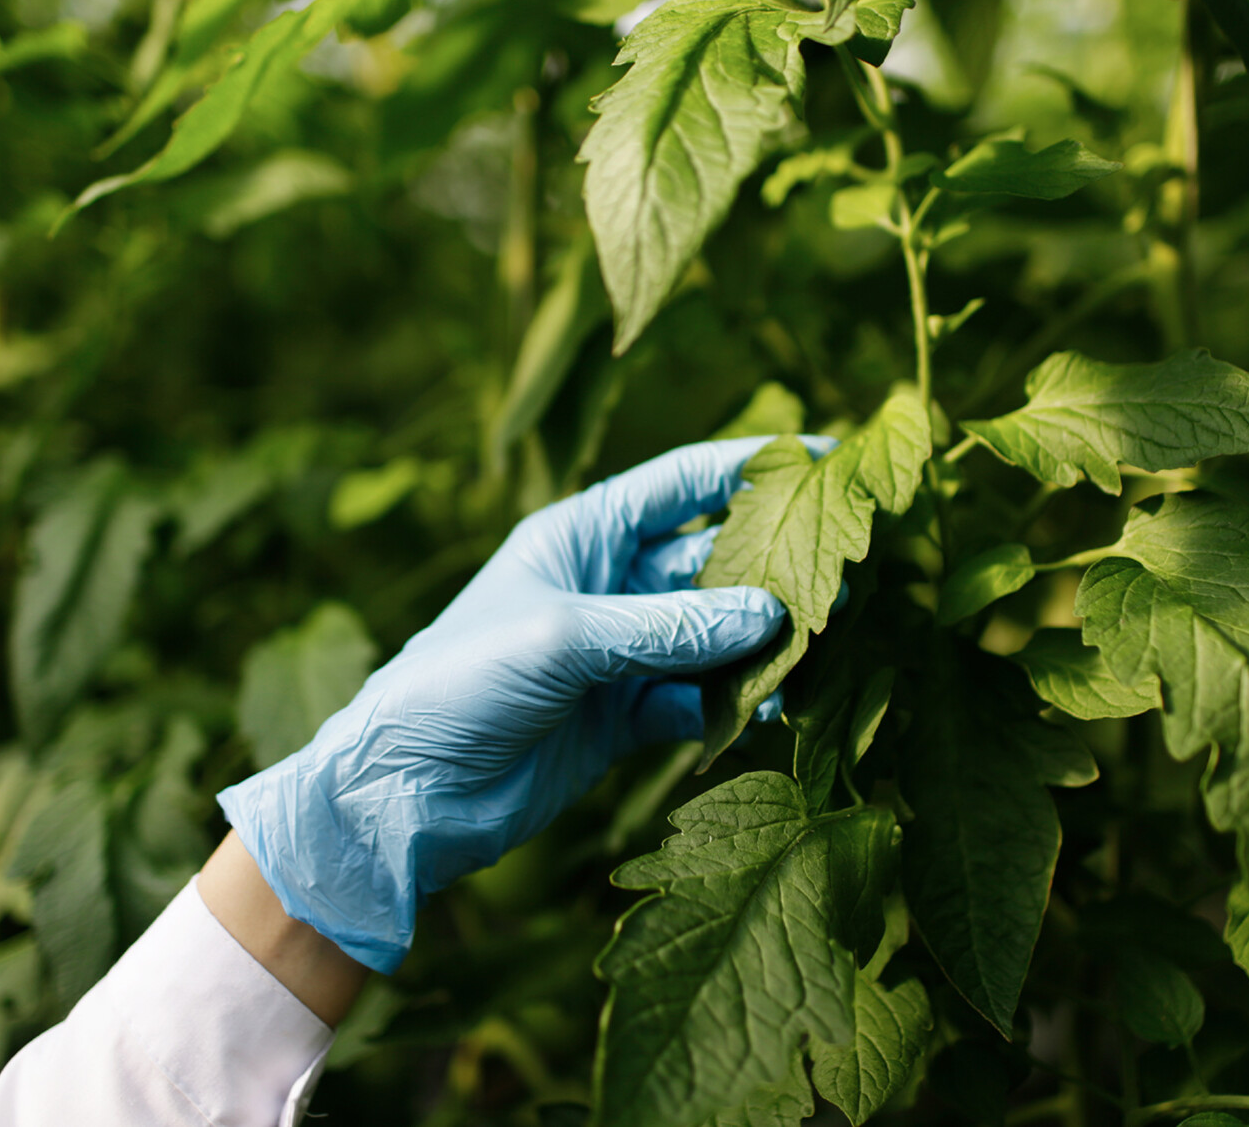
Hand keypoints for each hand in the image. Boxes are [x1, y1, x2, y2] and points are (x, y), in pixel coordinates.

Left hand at [216, 436, 823, 971]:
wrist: (404, 793)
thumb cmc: (460, 683)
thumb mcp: (565, 639)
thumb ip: (670, 626)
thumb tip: (772, 614)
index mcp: (581, 535)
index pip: (681, 482)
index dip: (750, 466)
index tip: (822, 456)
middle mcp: (607, 586)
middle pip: (710, 560)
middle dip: (773, 566)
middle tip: (844, 576)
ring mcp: (619, 655)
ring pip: (714, 635)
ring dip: (763, 642)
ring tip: (823, 645)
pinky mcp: (624, 719)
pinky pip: (697, 700)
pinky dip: (732, 704)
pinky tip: (772, 709)